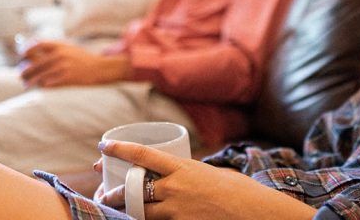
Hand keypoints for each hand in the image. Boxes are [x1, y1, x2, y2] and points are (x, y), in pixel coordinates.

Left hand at [19, 41, 131, 87]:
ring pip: (40, 75)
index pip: (36, 45)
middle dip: (25, 70)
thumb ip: (52, 47)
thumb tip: (32, 48)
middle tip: (20, 75)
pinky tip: (38, 87)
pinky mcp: (67, 79)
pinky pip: (48, 83)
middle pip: (35, 62)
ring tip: (25, 84)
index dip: (26, 51)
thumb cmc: (82, 58)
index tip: (21, 56)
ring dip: (30, 81)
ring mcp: (63, 67)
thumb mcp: (68, 48)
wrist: (100, 68)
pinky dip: (41, 85)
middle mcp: (60, 55)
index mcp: (59, 45)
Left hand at [96, 141, 317, 218]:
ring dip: (125, 210)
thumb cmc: (239, 191)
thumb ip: (188, 173)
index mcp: (182, 167)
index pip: (142, 154)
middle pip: (132, 189)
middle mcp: (175, 187)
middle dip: (113, 191)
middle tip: (103, 190)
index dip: (120, 149)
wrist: (257, 213)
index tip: (103, 147)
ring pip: (139, 211)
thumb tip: (174, 176)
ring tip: (115, 209)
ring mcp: (176, 210)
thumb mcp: (211, 173)